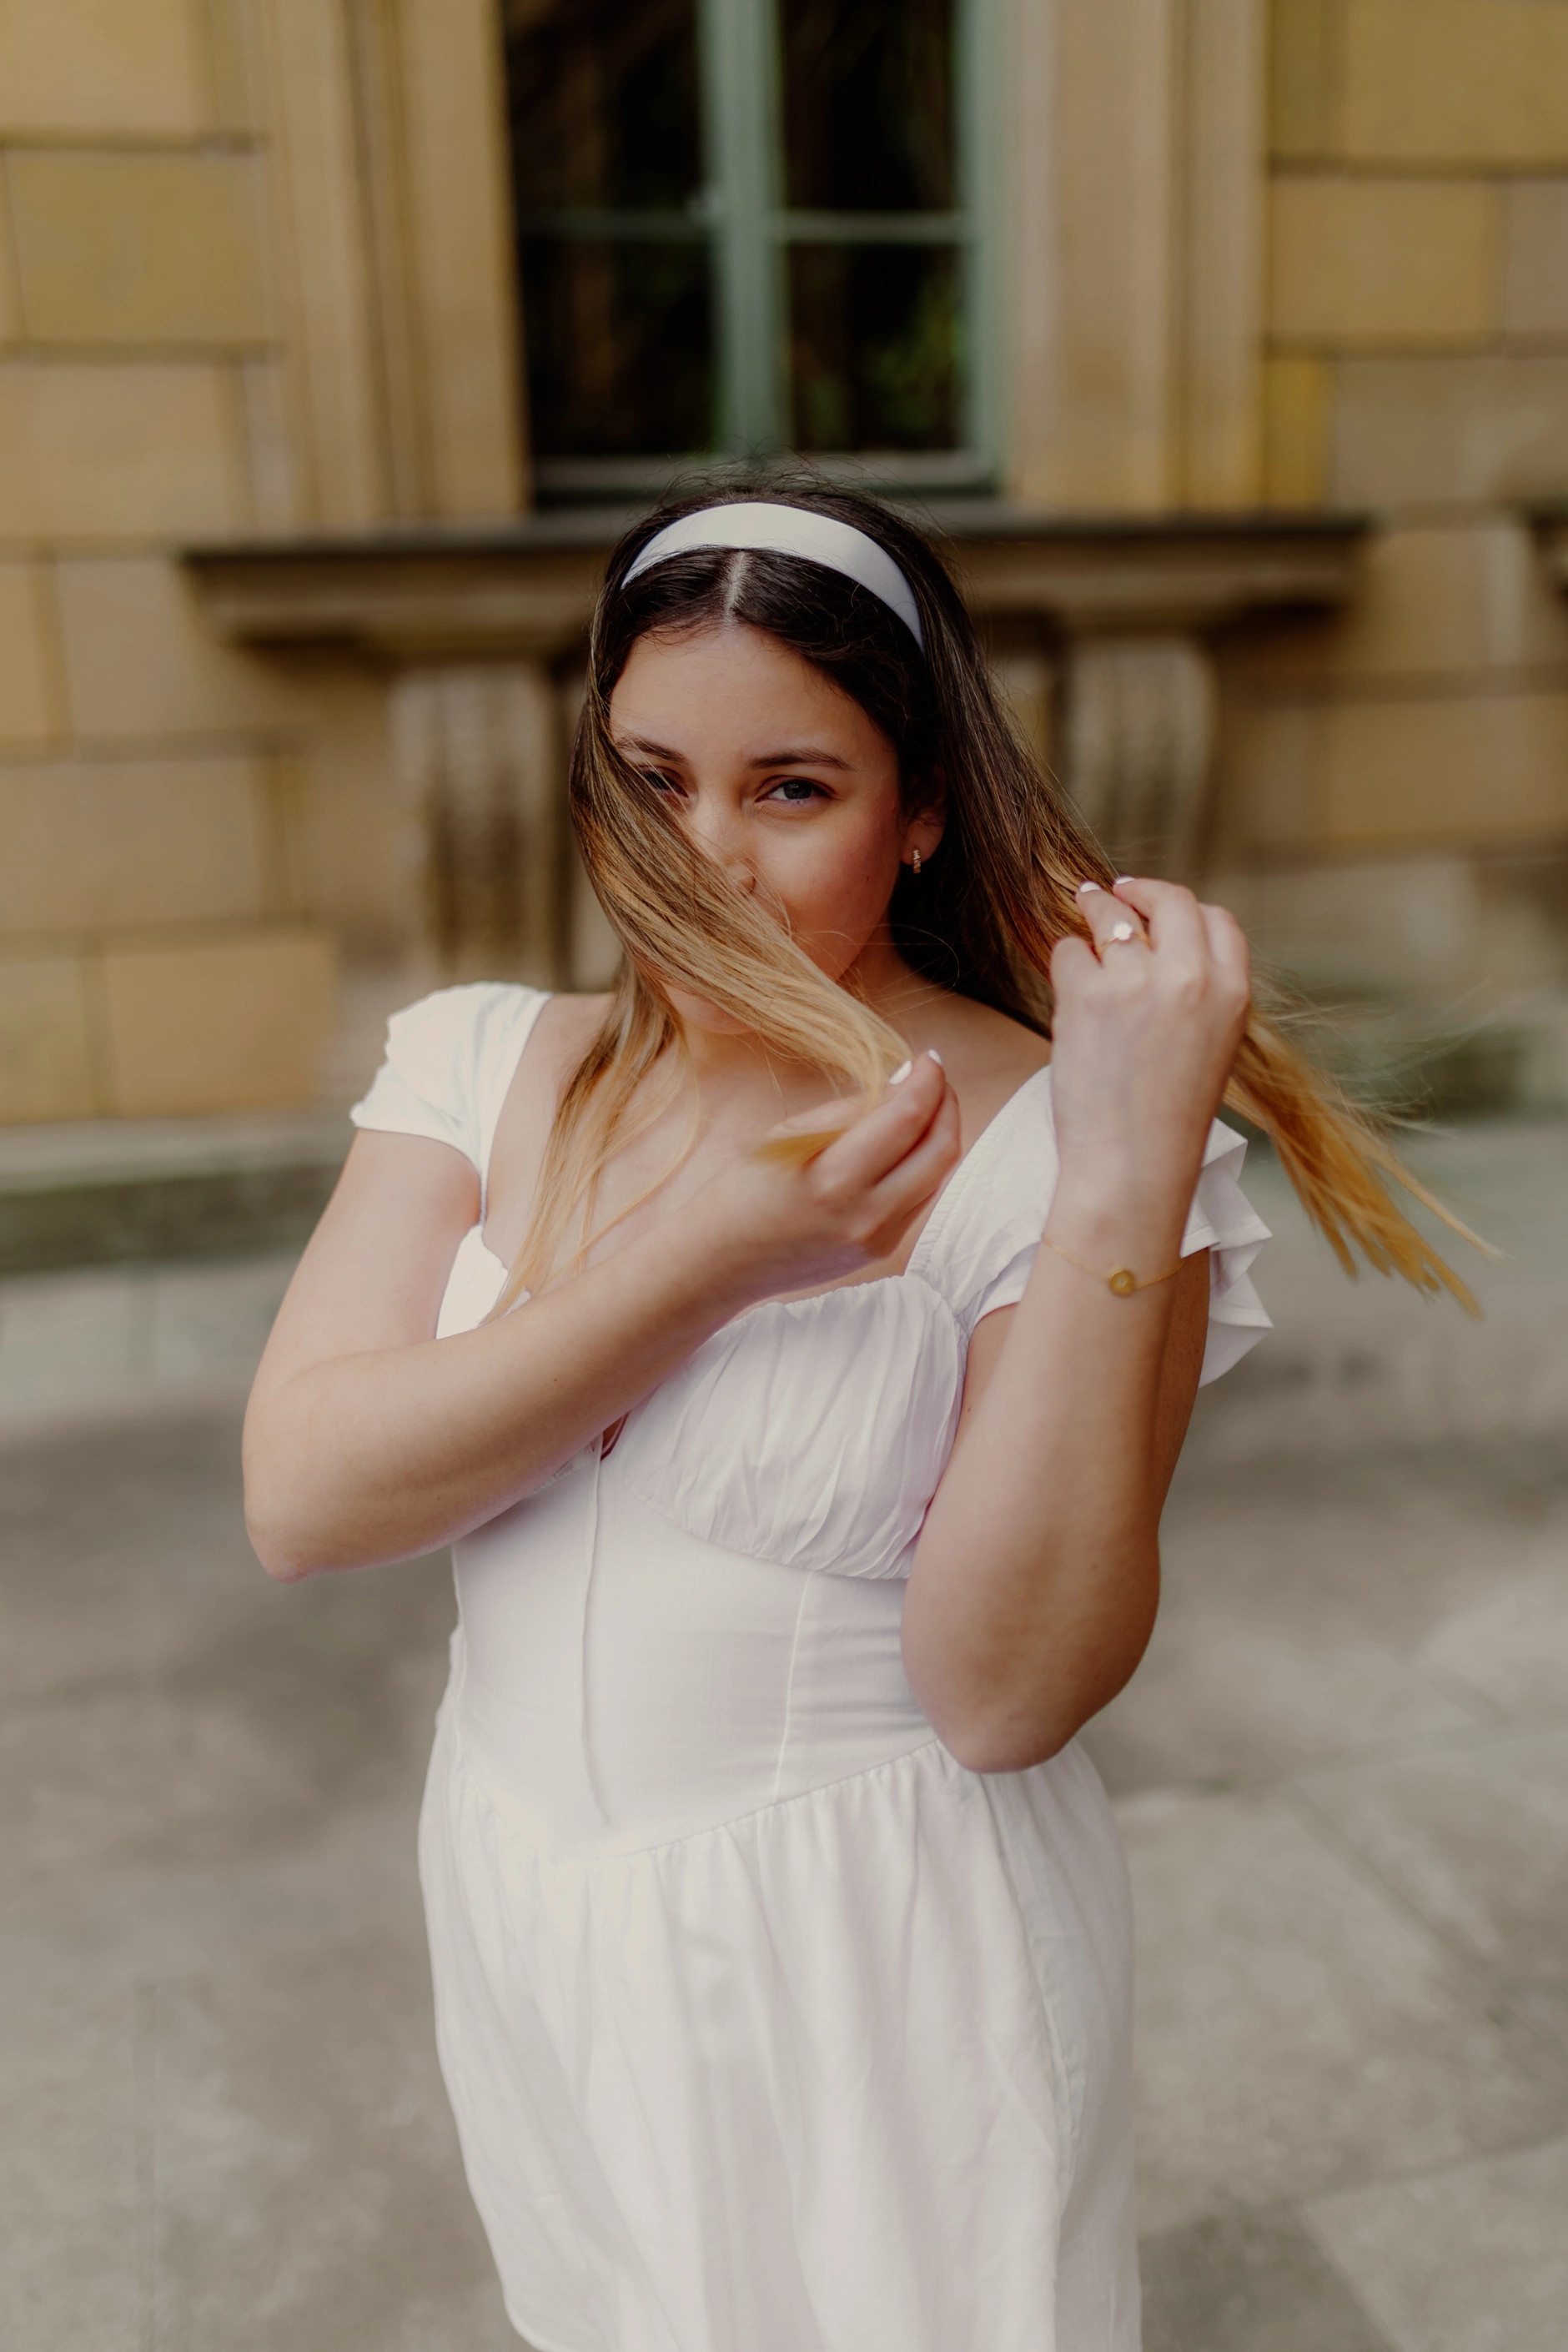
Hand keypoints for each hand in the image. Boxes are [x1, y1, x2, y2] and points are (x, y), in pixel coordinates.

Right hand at [688, 1051, 960, 1304]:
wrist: (719, 1264)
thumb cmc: (740, 1191)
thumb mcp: (788, 1137)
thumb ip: (850, 1111)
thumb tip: (904, 1084)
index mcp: (835, 1179)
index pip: (909, 1117)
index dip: (928, 1079)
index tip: (927, 1057)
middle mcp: (867, 1215)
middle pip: (941, 1148)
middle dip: (947, 1103)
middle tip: (934, 1075)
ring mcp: (879, 1238)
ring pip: (938, 1174)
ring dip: (940, 1132)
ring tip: (923, 1103)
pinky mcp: (882, 1249)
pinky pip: (921, 1196)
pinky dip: (924, 1162)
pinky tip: (906, 1142)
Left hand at [1047, 877, 1249, 1249]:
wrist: (1132, 1165)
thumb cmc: (1166, 1119)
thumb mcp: (1210, 1048)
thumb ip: (1198, 993)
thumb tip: (1159, 942)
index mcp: (1233, 993)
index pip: (1217, 920)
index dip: (1184, 909)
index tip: (1158, 908)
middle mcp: (1191, 978)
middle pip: (1170, 901)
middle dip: (1140, 890)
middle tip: (1114, 890)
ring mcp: (1137, 982)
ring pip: (1110, 917)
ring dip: (1093, 914)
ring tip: (1082, 917)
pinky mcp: (1088, 995)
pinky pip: (1069, 951)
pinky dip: (1066, 962)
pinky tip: (1068, 989)